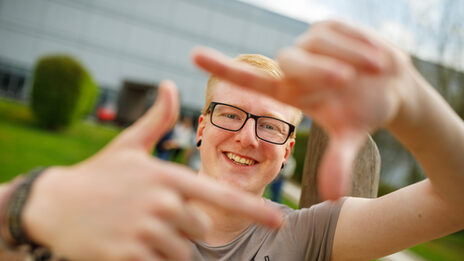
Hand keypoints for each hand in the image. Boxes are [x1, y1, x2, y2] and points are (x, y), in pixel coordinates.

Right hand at [22, 81, 282, 260]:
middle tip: (151, 218)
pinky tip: (128, 243)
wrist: (54, 205)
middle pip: (198, 230)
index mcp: (168, 177)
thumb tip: (170, 85)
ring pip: (180, 252)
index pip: (220, 195)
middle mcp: (162, 203)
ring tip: (138, 230)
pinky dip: (148, 258)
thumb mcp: (128, 145)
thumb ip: (156, 119)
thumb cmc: (98, 175)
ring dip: (165, 247)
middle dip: (182, 228)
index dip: (254, 209)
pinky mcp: (127, 255)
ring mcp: (145, 231)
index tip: (280, 219)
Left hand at [192, 20, 416, 199]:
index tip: (193, 55)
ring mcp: (309, 44)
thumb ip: (336, 162)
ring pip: (318, 44)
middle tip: (347, 81)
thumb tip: (333, 198)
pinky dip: (361, 44)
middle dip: (318, 71)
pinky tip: (374, 58)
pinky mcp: (328, 25)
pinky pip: (339, 30)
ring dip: (349, 57)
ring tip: (374, 69)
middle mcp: (293, 67)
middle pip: (289, 61)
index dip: (222, 68)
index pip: (250, 80)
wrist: (394, 86)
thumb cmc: (365, 112)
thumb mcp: (351, 137)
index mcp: (290, 93)